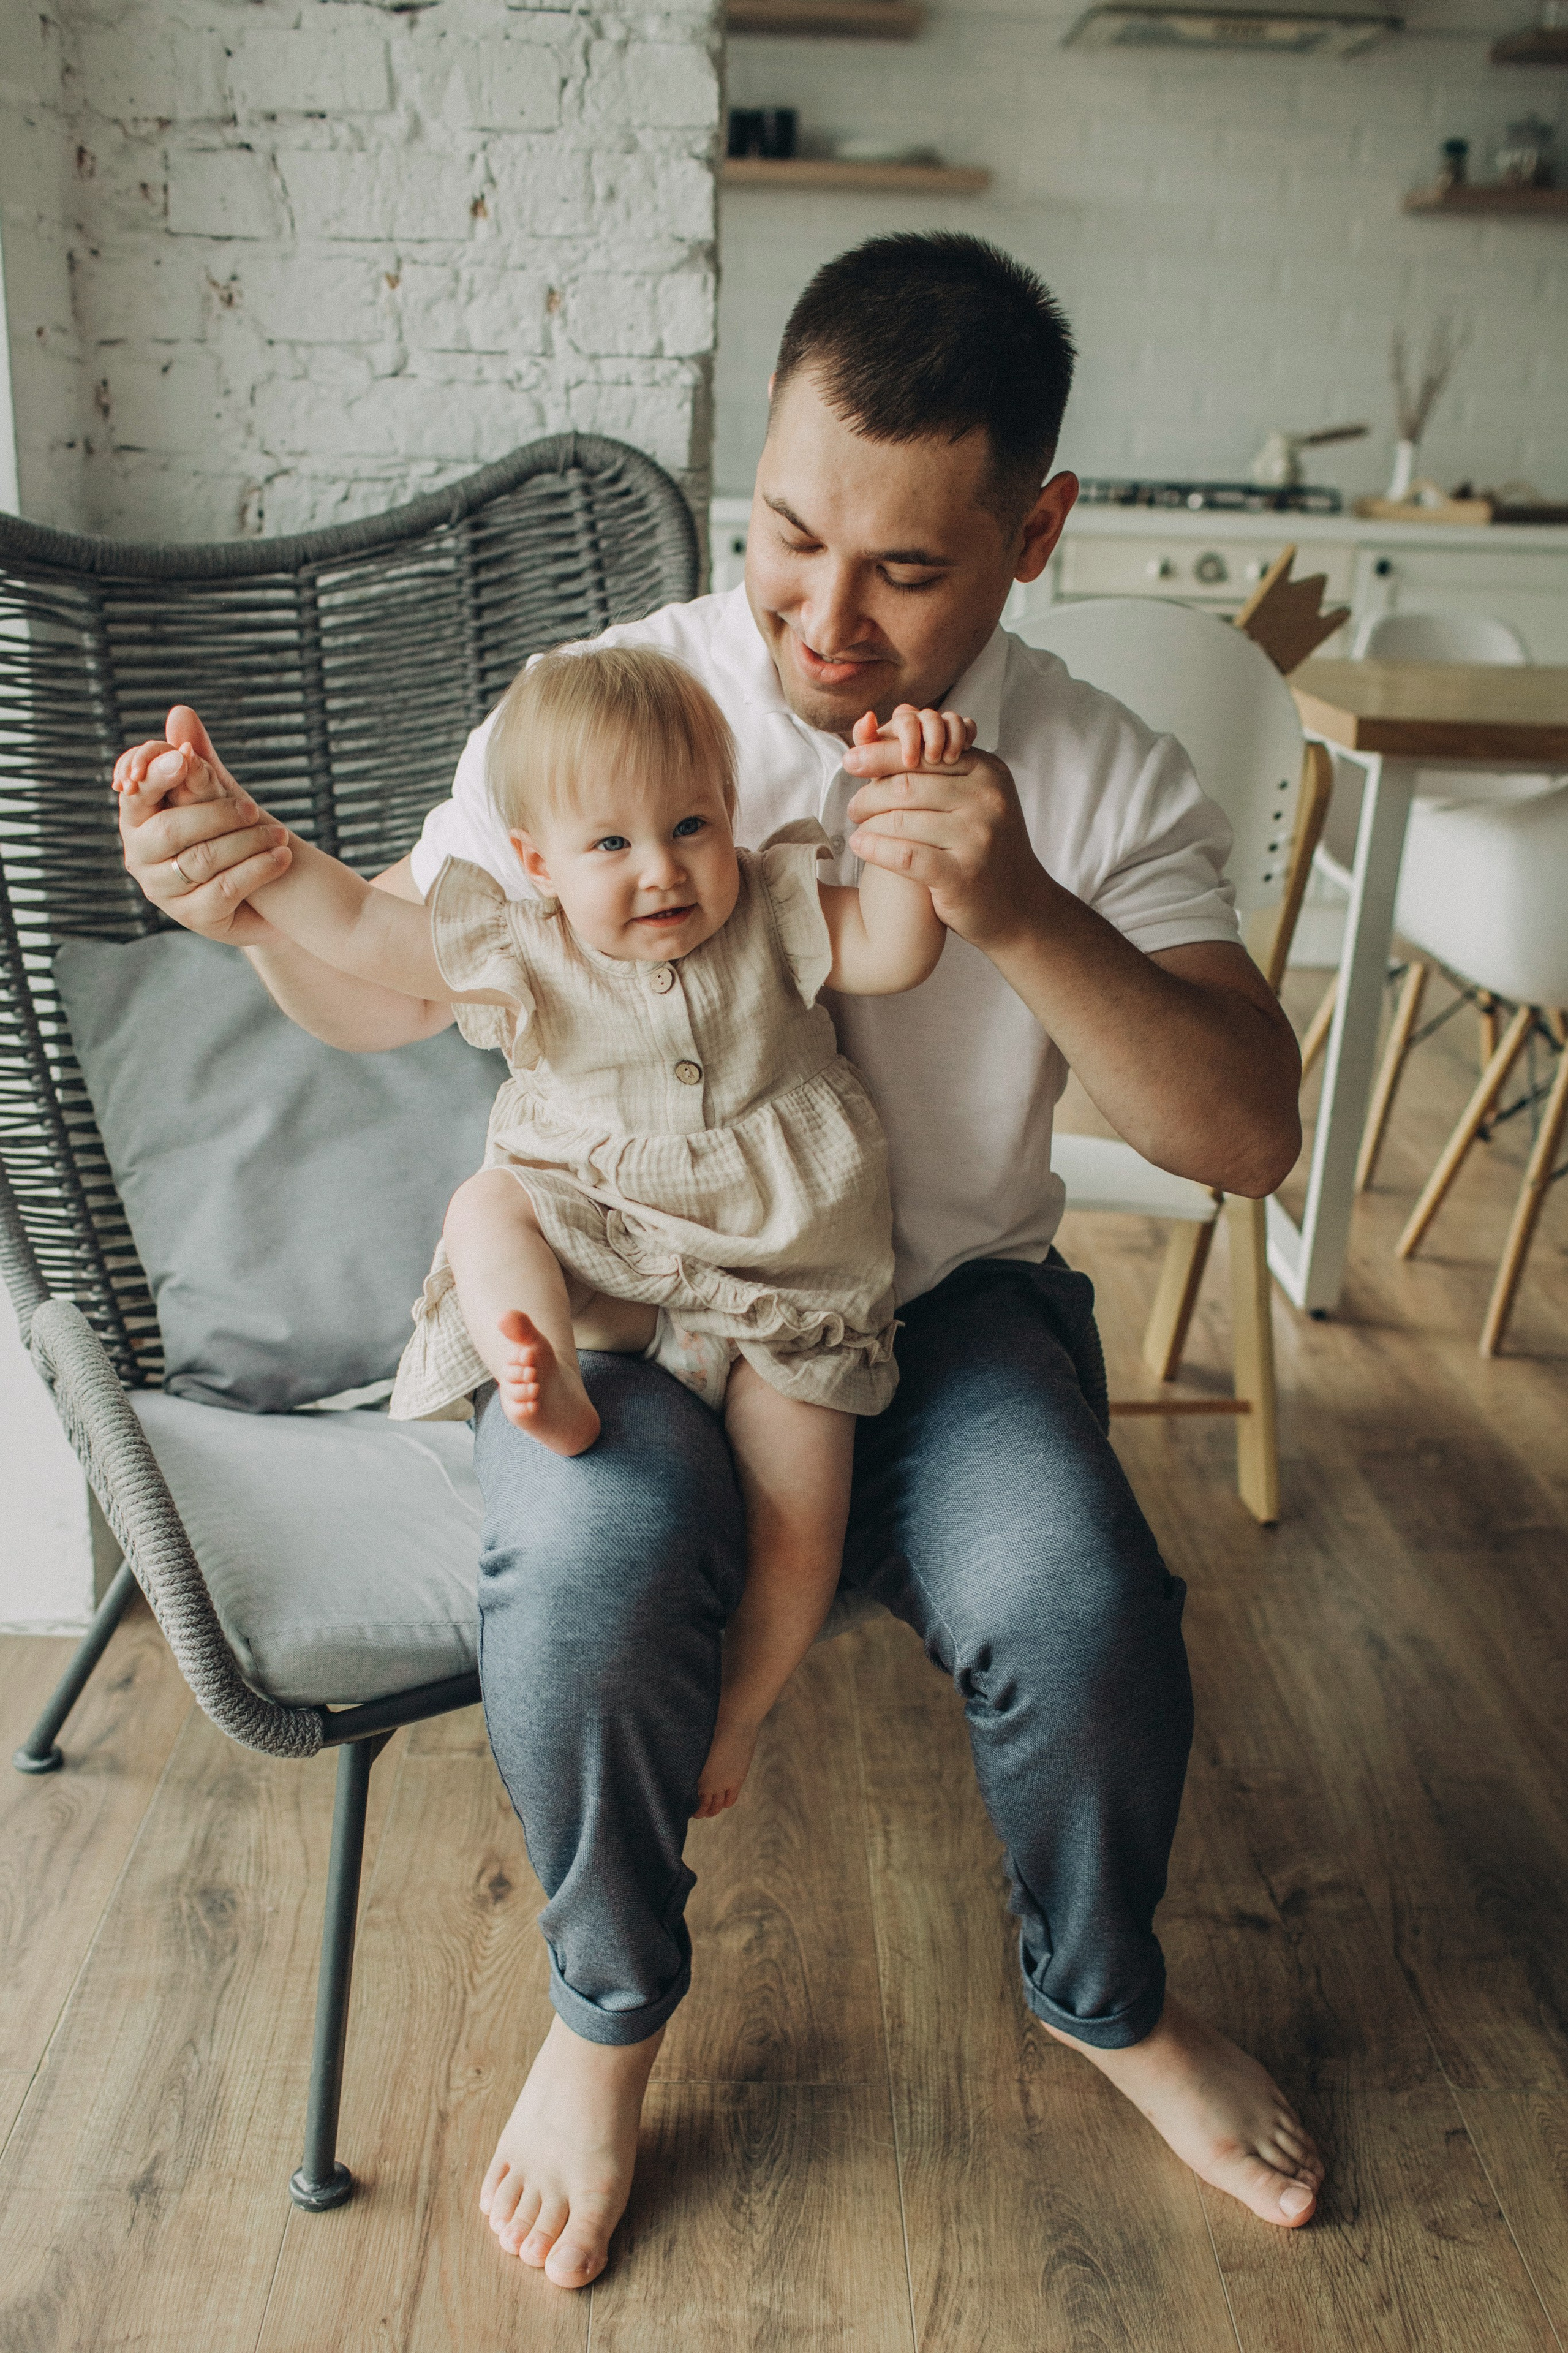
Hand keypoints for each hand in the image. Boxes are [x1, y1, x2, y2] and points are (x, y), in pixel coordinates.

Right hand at [113, 704, 291, 944]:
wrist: (271, 895)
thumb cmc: (233, 835)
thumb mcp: (218, 794)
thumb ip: (199, 760)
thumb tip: (180, 712)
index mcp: (138, 818)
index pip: (136, 790)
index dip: (154, 773)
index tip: (184, 759)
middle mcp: (140, 855)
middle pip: (169, 829)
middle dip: (215, 813)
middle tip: (252, 807)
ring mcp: (164, 891)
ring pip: (201, 860)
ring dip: (246, 842)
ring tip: (280, 834)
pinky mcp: (193, 918)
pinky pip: (224, 890)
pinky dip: (257, 870)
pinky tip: (283, 857)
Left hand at [842, 703, 1046, 948]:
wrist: (1020, 905)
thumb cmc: (983, 845)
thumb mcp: (974, 797)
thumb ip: (938, 768)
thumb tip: (877, 727)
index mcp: (988, 772)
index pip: (923, 752)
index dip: (881, 754)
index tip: (851, 760)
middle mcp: (987, 800)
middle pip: (907, 784)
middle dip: (869, 792)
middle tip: (853, 804)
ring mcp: (976, 838)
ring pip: (900, 819)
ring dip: (868, 822)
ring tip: (856, 826)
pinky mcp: (961, 875)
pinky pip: (903, 854)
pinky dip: (874, 848)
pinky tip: (860, 845)